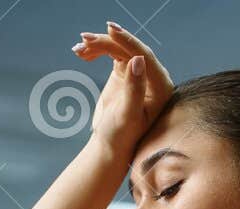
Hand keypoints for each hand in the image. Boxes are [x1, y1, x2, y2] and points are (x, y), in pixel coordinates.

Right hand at [74, 21, 173, 161]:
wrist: (110, 146)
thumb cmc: (121, 137)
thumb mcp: (128, 115)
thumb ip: (135, 88)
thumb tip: (138, 59)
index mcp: (161, 87)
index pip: (145, 56)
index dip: (127, 41)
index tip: (109, 30)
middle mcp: (153, 77)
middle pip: (130, 49)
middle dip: (107, 42)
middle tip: (85, 39)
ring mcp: (138, 73)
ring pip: (119, 49)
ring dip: (98, 45)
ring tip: (78, 49)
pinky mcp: (125, 72)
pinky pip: (111, 53)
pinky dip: (96, 51)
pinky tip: (82, 54)